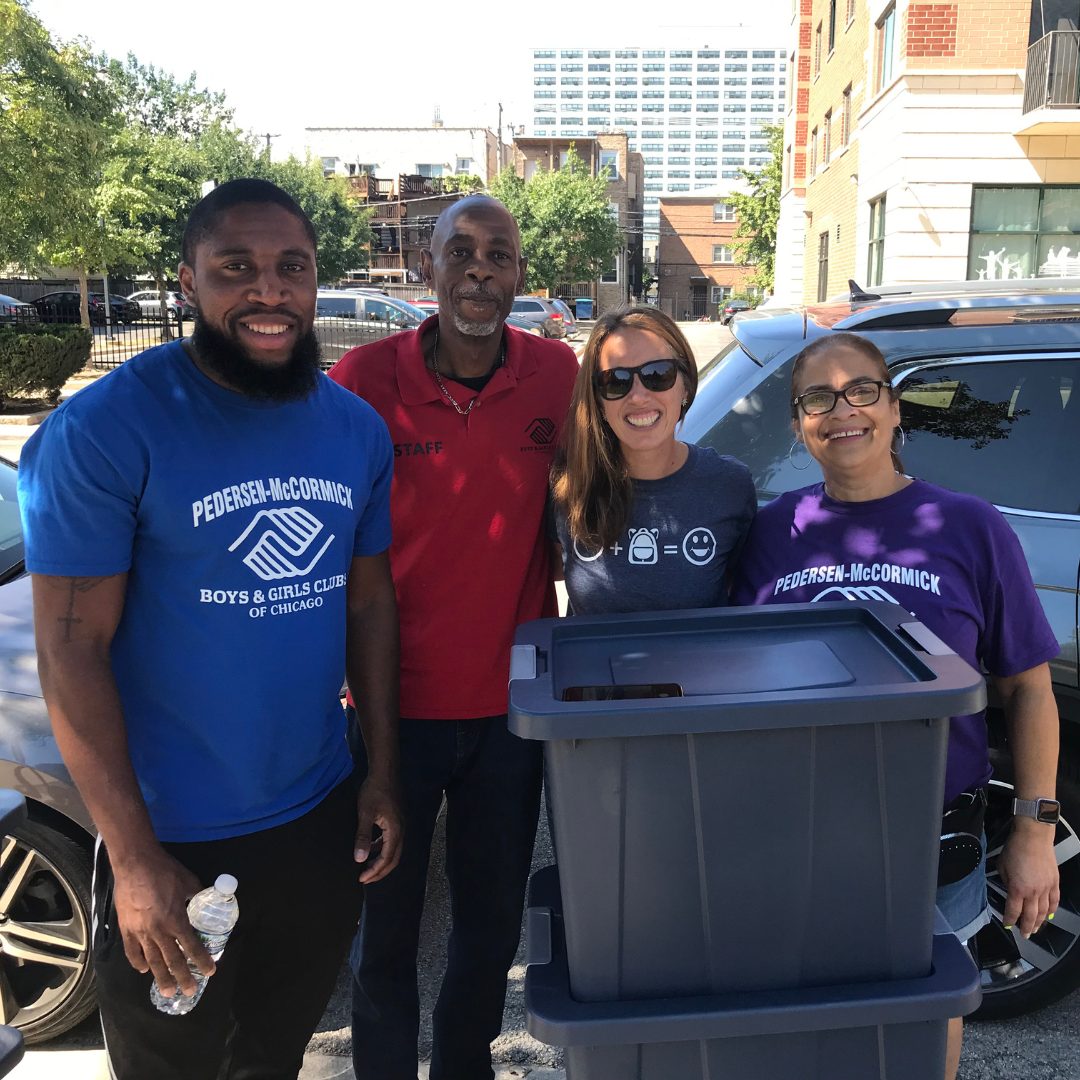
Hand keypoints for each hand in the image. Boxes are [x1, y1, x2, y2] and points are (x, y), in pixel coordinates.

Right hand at [111, 848, 213, 996]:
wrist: (135, 864)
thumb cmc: (165, 871)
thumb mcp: (189, 882)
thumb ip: (198, 896)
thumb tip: (206, 903)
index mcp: (177, 920)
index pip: (192, 946)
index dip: (201, 960)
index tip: (209, 972)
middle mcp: (159, 931)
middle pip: (172, 960)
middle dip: (182, 977)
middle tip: (188, 992)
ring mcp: (140, 932)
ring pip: (151, 960)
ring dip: (160, 977)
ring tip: (166, 991)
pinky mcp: (126, 928)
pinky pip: (131, 951)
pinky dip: (137, 962)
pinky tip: (143, 970)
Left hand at [355, 777, 401, 884]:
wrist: (385, 770)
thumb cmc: (374, 790)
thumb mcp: (365, 813)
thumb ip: (363, 837)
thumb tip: (359, 859)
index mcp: (395, 830)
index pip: (387, 859)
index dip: (375, 871)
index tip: (361, 879)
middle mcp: (401, 829)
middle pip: (394, 858)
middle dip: (380, 871)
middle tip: (365, 879)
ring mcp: (400, 824)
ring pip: (393, 849)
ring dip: (381, 860)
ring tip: (366, 866)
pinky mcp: (396, 819)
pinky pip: (391, 840)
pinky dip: (381, 848)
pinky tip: (371, 847)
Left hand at [998, 822, 1059, 937]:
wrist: (1034, 837)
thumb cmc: (1015, 848)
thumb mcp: (1002, 865)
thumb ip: (1006, 881)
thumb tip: (1010, 890)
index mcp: (1018, 888)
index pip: (1013, 910)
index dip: (1010, 919)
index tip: (1007, 925)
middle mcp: (1033, 892)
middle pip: (1030, 915)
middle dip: (1026, 927)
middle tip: (1024, 935)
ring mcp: (1046, 888)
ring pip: (1044, 911)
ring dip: (1039, 922)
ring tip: (1035, 929)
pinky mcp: (1054, 882)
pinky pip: (1054, 901)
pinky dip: (1052, 910)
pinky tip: (1050, 915)